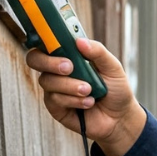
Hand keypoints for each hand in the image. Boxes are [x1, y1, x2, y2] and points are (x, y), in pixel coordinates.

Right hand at [25, 38, 147, 155]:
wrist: (120, 117)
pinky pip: (55, 100)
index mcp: (69, 56)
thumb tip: (79, 41)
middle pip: (35, 59)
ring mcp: (55, 89)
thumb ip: (98, 52)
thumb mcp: (113, 67)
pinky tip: (88, 103)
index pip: (46, 42)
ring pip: (48, 82)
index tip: (52, 39)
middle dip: (50, 62)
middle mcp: (57, 71)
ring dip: (70, 85)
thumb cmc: (116, 89)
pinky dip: (73, 100)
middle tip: (69, 67)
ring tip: (89, 91)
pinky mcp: (56, 108)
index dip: (42, 38)